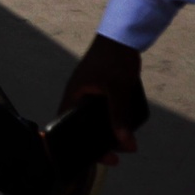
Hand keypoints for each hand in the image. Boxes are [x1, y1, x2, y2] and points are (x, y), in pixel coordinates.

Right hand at [58, 34, 149, 156]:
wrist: (122, 37)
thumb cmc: (113, 60)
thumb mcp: (117, 90)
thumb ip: (120, 117)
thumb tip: (127, 145)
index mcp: (74, 96)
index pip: (67, 126)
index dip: (77, 144)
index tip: (96, 157)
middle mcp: (79, 96)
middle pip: (84, 127)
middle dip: (100, 142)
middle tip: (118, 156)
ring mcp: (91, 93)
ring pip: (97, 120)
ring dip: (110, 132)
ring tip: (127, 143)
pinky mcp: (103, 90)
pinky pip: (106, 111)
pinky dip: (115, 120)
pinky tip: (127, 126)